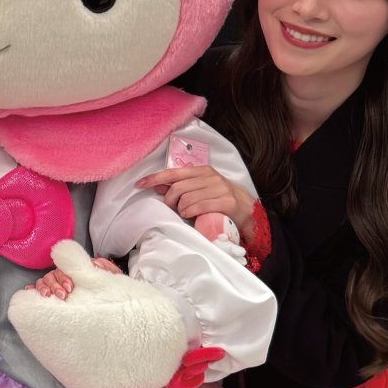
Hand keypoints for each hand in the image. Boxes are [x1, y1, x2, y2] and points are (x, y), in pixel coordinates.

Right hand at [30, 255, 119, 298]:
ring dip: (44, 287)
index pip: (64, 269)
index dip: (64, 277)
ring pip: (43, 281)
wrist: (110, 302)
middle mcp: (64, 276)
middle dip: (55, 285)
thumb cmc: (108, 287)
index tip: (70, 288)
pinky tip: (29, 292)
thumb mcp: (111, 277)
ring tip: (47, 296)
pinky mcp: (53, 296)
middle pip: (52, 275)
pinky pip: (38, 290)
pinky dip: (33, 290)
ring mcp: (57, 285)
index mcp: (75, 270)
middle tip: (63, 295)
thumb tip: (95, 263)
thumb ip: (106, 269)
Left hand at [136, 164, 255, 231]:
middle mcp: (210, 177)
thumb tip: (157, 185)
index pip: (173, 172)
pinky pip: (198, 207)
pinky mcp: (225, 201)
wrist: (248, 209)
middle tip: (173, 209)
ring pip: (186, 199)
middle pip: (177, 188)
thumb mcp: (200, 189)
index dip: (155, 178)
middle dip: (170, 201)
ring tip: (186, 213)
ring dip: (181, 210)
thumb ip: (180, 187)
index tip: (139, 184)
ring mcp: (219, 188)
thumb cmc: (220, 199)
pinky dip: (190, 213)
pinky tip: (190, 216)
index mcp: (202, 171)